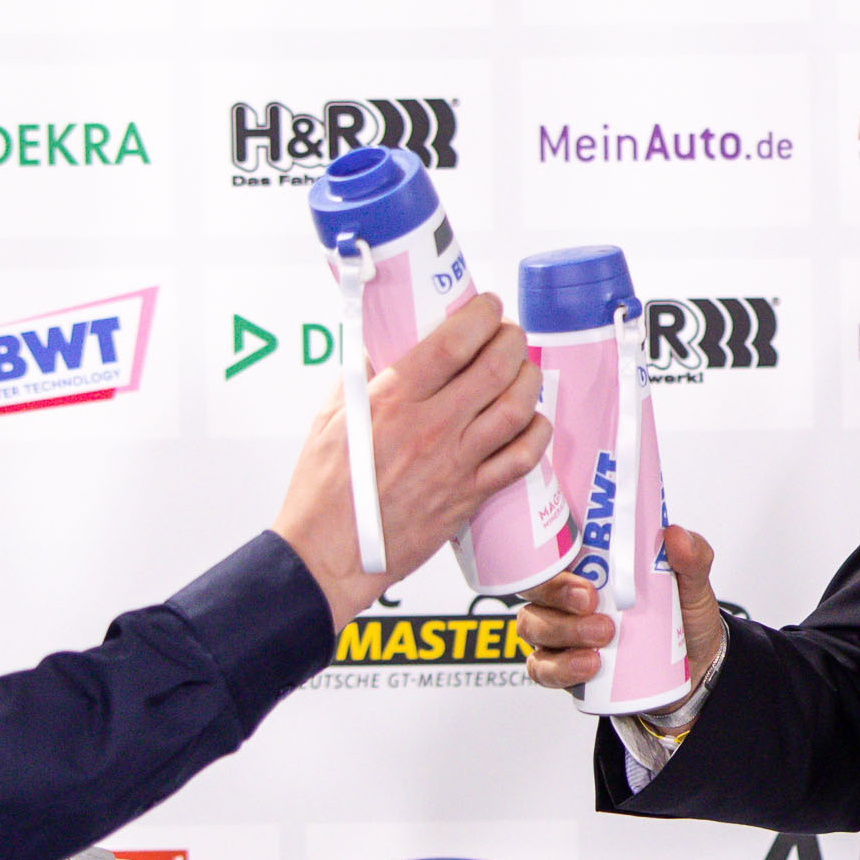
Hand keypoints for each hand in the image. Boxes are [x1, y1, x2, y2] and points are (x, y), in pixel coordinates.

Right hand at [278, 294, 549, 622]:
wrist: (328, 553)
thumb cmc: (323, 492)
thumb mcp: (330, 418)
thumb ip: (360, 378)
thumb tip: (379, 350)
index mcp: (392, 401)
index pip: (452, 342)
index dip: (481, 315)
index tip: (487, 306)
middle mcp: (431, 427)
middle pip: (495, 368)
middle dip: (511, 340)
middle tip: (508, 333)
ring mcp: (455, 463)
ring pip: (516, 408)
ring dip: (529, 380)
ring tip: (524, 369)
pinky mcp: (469, 495)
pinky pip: (521, 459)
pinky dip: (536, 435)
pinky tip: (533, 421)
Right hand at [516, 526, 728, 702]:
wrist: (694, 670)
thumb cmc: (681, 618)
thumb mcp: (692, 584)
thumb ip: (692, 557)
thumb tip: (675, 535)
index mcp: (588, 565)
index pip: (553, 547)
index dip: (552, 549)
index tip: (580, 558)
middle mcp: (564, 595)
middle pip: (536, 587)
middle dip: (557, 592)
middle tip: (591, 602)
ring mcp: (558, 632)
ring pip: (534, 626)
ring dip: (563, 631)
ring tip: (602, 638)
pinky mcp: (560, 668)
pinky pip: (542, 669)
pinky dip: (560, 669)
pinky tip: (588, 666)